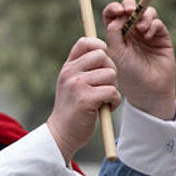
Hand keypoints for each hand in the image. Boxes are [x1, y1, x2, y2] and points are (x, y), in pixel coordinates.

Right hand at [46, 37, 119, 161]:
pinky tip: (105, 108)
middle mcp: (70, 72)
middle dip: (110, 69)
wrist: (61, 133)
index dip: (99, 46)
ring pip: (110, 74)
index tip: (104, 60)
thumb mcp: (72, 83)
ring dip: (113, 89)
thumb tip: (105, 52)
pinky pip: (112, 92)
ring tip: (103, 99)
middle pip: (102, 55)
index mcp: (68, 67)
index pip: (85, 42)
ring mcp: (77, 85)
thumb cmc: (72, 109)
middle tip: (106, 85)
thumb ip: (83, 69)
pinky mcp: (86, 99)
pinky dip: (114, 102)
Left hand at [102, 0, 175, 119]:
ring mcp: (146, 32)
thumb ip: (114, 32)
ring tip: (141, 28)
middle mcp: (131, 31)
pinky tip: (148, 35)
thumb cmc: (129, 74)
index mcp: (117, 34)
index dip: (114, 8)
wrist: (149, 89)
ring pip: (145, 12)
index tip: (118, 10)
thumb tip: (118, 15)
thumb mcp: (116, 53)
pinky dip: (152, 24)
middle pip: (130, 8)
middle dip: (129, 5)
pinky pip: (157, 22)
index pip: (112, 14)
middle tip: (130, 10)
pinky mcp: (161, 36)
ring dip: (143, 16)